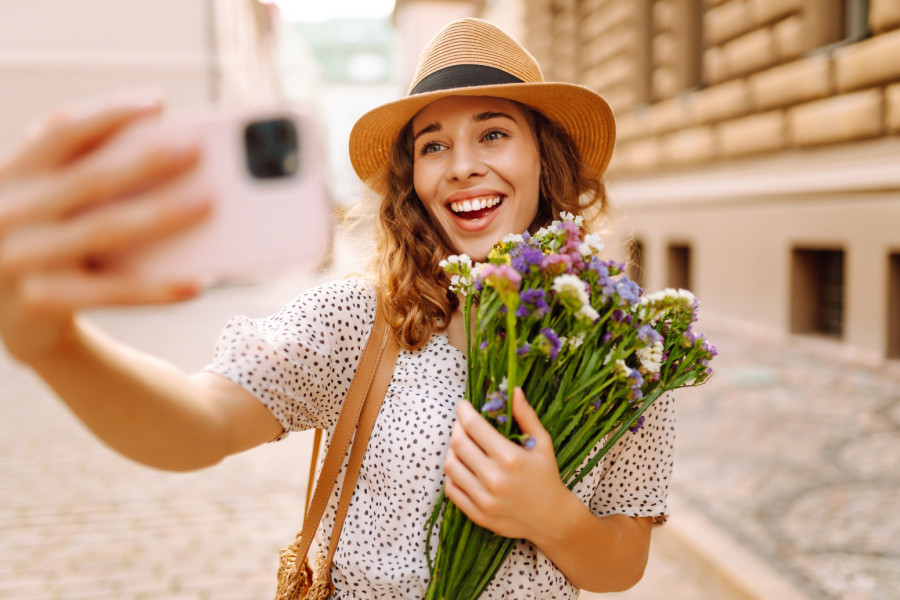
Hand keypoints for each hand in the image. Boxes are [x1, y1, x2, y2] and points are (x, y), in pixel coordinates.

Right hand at [0, 90, 211, 362]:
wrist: (11, 315)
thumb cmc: (48, 239)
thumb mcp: (48, 199)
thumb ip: (84, 171)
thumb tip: (166, 147)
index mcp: (12, 172)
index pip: (62, 131)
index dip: (109, 113)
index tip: (157, 103)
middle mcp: (9, 210)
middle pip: (90, 179)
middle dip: (145, 161)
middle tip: (197, 148)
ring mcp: (22, 257)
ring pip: (104, 230)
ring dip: (160, 215)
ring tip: (207, 203)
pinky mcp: (43, 301)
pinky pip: (113, 292)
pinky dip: (157, 288)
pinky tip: (198, 282)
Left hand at [443, 387, 571, 540]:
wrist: (551, 518)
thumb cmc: (547, 476)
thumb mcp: (542, 443)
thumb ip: (526, 416)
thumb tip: (514, 391)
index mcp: (510, 458)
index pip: (474, 427)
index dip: (464, 412)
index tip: (463, 405)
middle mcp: (494, 479)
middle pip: (458, 444)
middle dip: (456, 428)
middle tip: (461, 424)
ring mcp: (484, 499)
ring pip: (451, 466)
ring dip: (452, 451)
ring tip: (461, 445)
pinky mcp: (477, 514)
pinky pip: (451, 489)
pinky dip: (452, 475)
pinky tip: (462, 467)